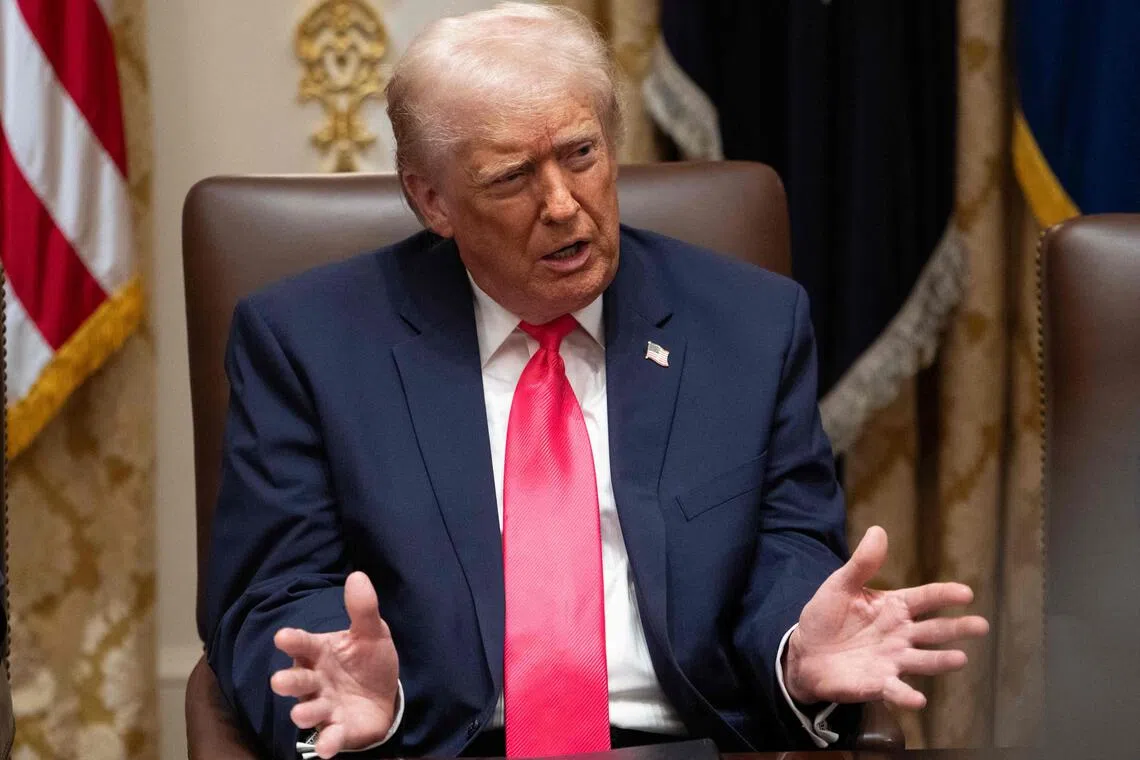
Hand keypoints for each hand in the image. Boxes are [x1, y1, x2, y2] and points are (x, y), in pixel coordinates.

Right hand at [270, 572, 399, 757]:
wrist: (385, 696)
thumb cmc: (368, 660)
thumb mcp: (372, 632)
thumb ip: (363, 609)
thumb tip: (357, 576)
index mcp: (321, 652)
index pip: (303, 644)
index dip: (293, 640)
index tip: (282, 636)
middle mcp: (316, 680)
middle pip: (299, 680)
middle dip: (289, 681)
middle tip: (279, 681)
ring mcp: (325, 706)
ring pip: (309, 709)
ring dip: (305, 713)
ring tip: (301, 714)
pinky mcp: (337, 729)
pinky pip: (329, 737)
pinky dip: (326, 743)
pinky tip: (326, 748)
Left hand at [783, 526, 988, 709]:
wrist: (805, 652)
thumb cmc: (827, 617)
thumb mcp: (840, 585)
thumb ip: (862, 564)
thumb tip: (878, 530)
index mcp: (894, 607)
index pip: (925, 599)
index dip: (944, 595)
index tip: (966, 593)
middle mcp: (900, 634)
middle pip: (934, 630)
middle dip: (958, 628)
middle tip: (981, 625)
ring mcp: (893, 660)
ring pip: (924, 660)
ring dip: (941, 661)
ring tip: (960, 658)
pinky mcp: (879, 683)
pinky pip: (896, 690)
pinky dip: (907, 695)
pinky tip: (918, 698)